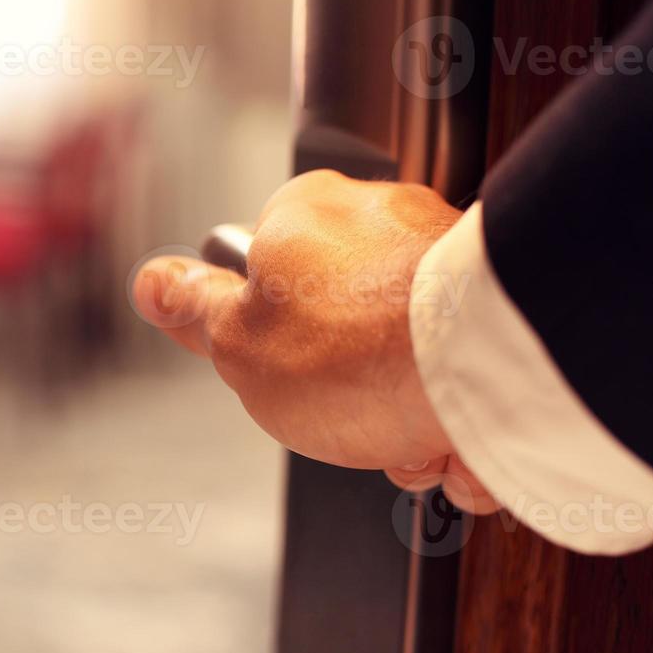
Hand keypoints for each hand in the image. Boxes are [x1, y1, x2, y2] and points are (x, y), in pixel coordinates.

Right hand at [134, 169, 498, 513]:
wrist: (484, 373)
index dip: (260, 337)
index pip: (260, 272)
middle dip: (338, 388)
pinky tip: (450, 437)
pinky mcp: (499, 300)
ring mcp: (443, 258)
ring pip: (398, 352)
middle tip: (340, 417)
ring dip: (398, 414)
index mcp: (302, 214)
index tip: (270, 370)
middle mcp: (377, 218)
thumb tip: (153, 281)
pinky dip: (452, 412)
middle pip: (333, 321)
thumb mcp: (235, 343)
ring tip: (405, 438)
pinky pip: (457, 366)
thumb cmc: (353, 353)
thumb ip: (194, 310)